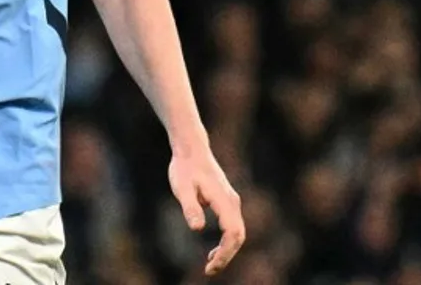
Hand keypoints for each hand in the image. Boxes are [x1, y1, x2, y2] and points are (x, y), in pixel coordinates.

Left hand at [168, 148, 245, 276]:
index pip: (232, 233)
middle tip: (210, 270)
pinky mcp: (227, 201)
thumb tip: (197, 228)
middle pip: (238, 236)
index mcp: (223, 200)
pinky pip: (233, 227)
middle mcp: (232, 202)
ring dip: (227, 250)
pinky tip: (214, 251)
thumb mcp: (181, 187)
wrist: (191, 149)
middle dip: (227, 256)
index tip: (210, 265)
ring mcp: (232, 201)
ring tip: (210, 264)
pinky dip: (227, 242)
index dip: (225, 252)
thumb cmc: (184, 168)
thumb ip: (190, 207)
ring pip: (237, 232)